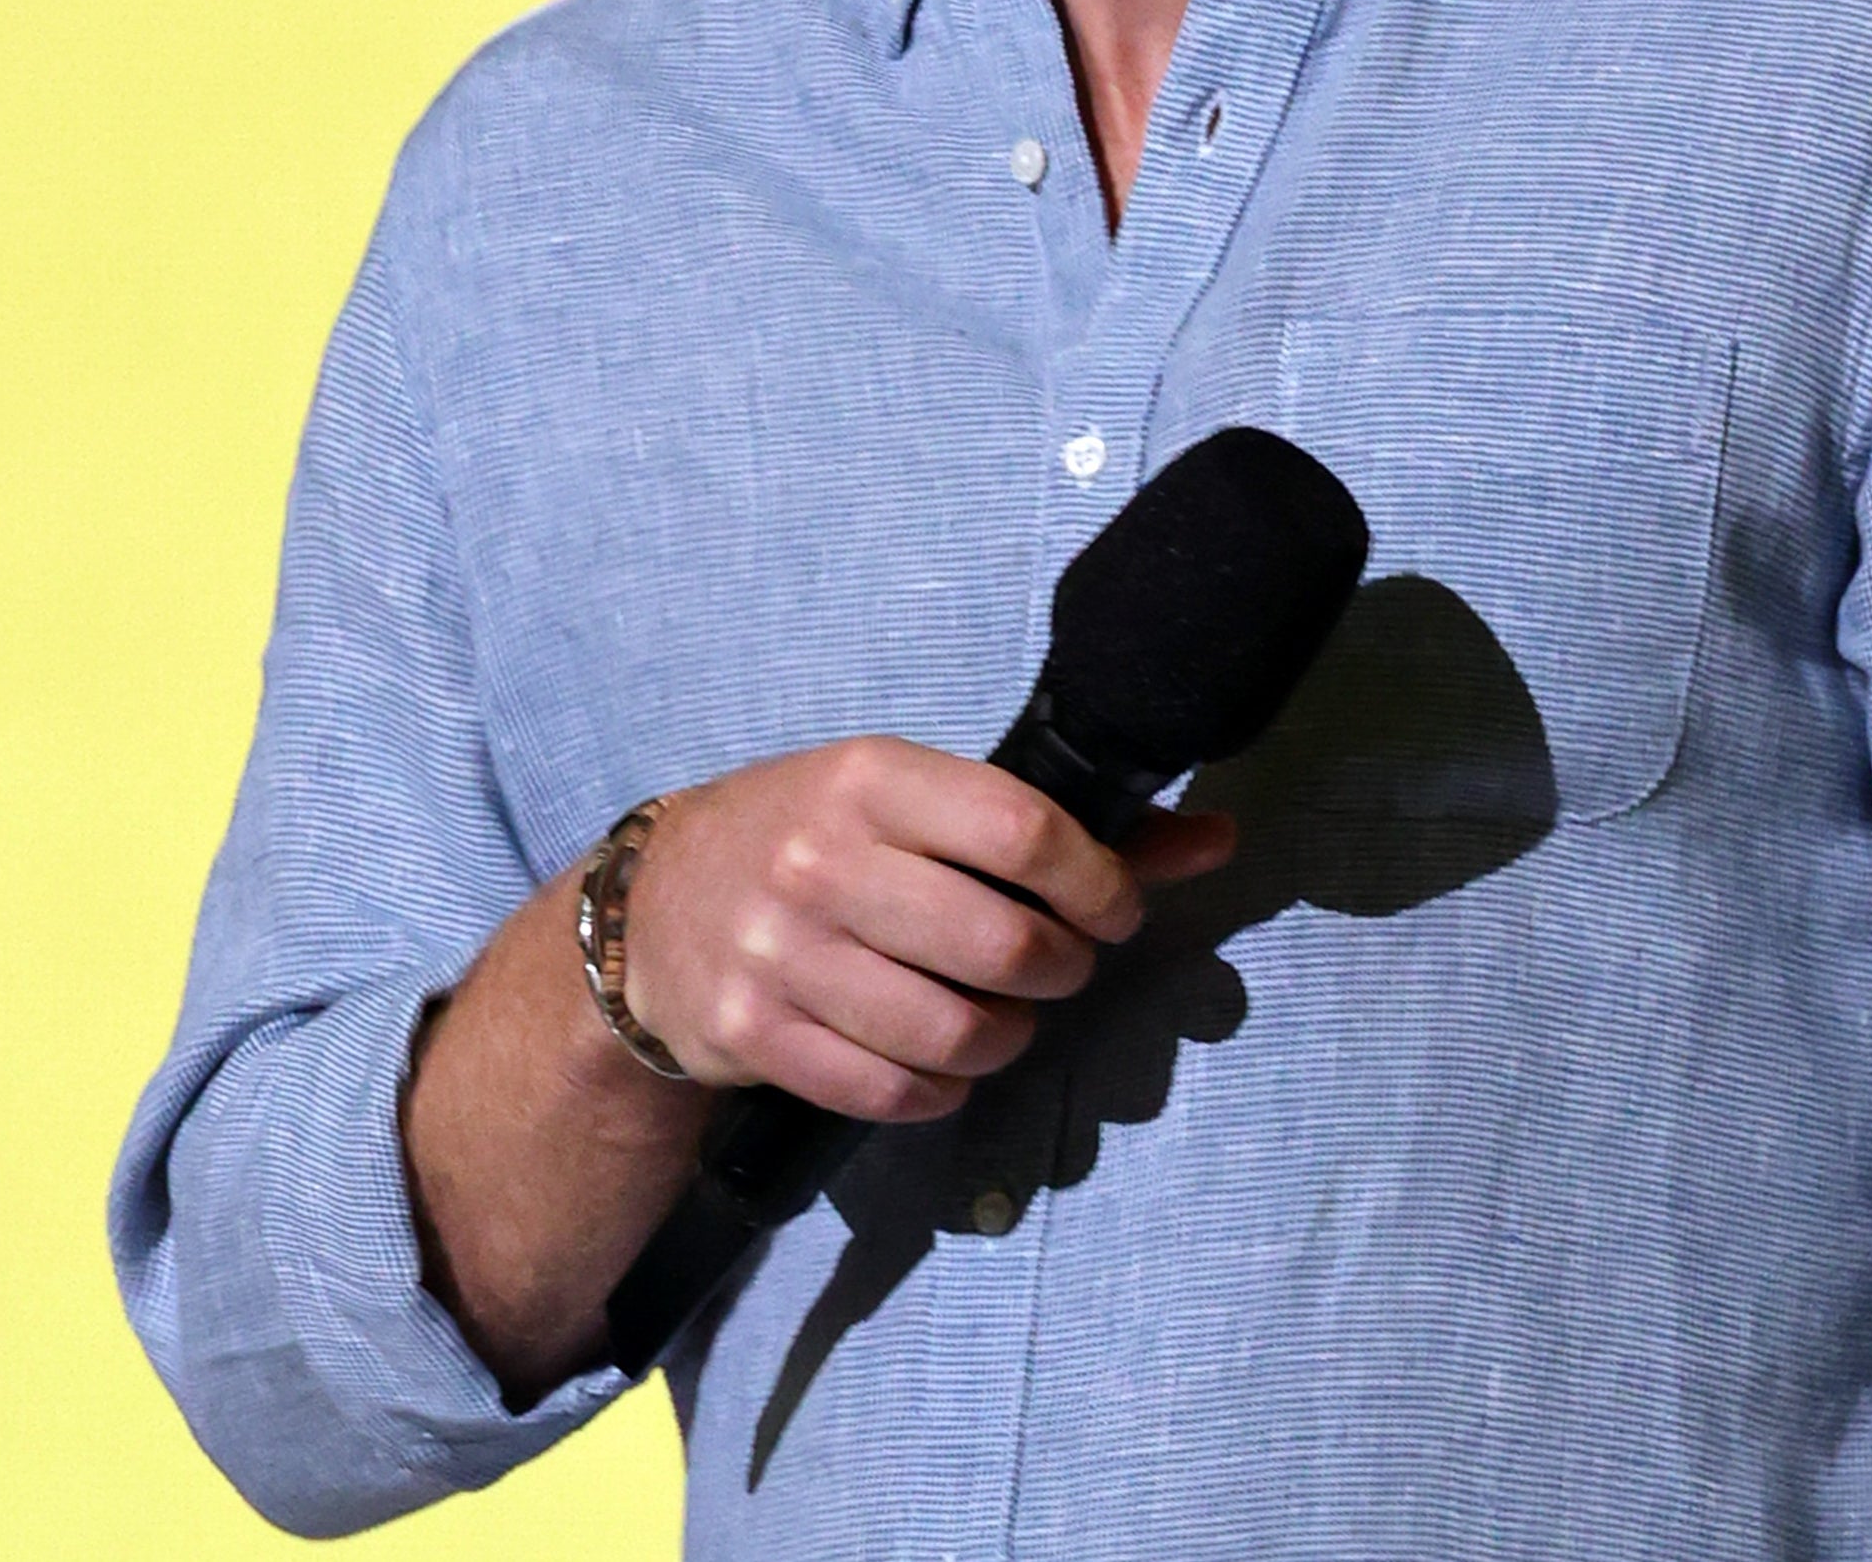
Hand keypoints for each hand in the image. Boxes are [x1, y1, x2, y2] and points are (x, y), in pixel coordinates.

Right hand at [615, 736, 1235, 1121]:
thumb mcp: (916, 798)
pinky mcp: (754, 1034)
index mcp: (870, 778)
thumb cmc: (814, 836)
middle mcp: (820, 859)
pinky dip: (940, 1093)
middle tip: (1054, 968)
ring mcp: (781, 953)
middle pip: (1002, 946)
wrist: (653, 904)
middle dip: (1060, 972)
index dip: (1099, 885)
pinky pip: (893, 1093)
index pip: (1024, 832)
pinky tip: (939, 1064)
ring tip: (999, 1018)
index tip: (1110, 911)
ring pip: (955, 1034)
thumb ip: (1064, 823)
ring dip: (1006, 1040)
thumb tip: (1217, 840)